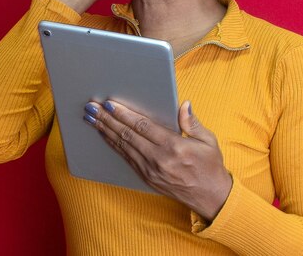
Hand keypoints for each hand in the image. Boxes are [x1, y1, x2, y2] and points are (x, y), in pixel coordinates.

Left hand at [84, 100, 232, 220]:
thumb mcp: (208, 141)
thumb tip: (183, 104)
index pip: (143, 126)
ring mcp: (151, 170)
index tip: (110, 104)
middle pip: (127, 135)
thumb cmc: (210, 166)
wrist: (211, 198)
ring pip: (123, 146)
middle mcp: (159, 159)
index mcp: (174, 146)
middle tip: (91, 108)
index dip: (125, 114)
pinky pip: (126, 158)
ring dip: (105, 131)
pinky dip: (113, 145)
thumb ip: (192, 122)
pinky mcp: (147, 178)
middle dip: (107, 119)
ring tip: (92, 119)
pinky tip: (105, 135)